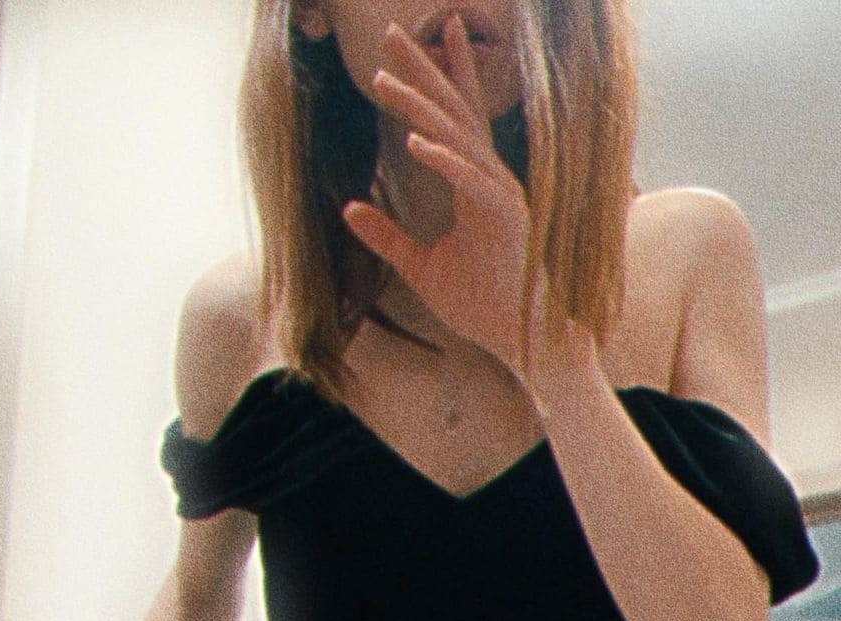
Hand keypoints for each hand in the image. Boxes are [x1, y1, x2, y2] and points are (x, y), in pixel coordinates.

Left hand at [342, 15, 568, 385]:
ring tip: (383, 80)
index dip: (431, 79)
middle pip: (452, 111)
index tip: (404, 45)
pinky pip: (470, 179)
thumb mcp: (420, 267)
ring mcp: (500, 193)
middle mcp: (487, 178)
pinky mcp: (507, 216)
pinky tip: (414, 141)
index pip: (450, 121)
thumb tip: (349, 207)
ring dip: (419, 106)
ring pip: (457, 137)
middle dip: (421, 69)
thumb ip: (387, 236)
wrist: (520, 340)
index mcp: (471, 184)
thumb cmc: (481, 305)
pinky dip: (443, 159)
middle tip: (389, 31)